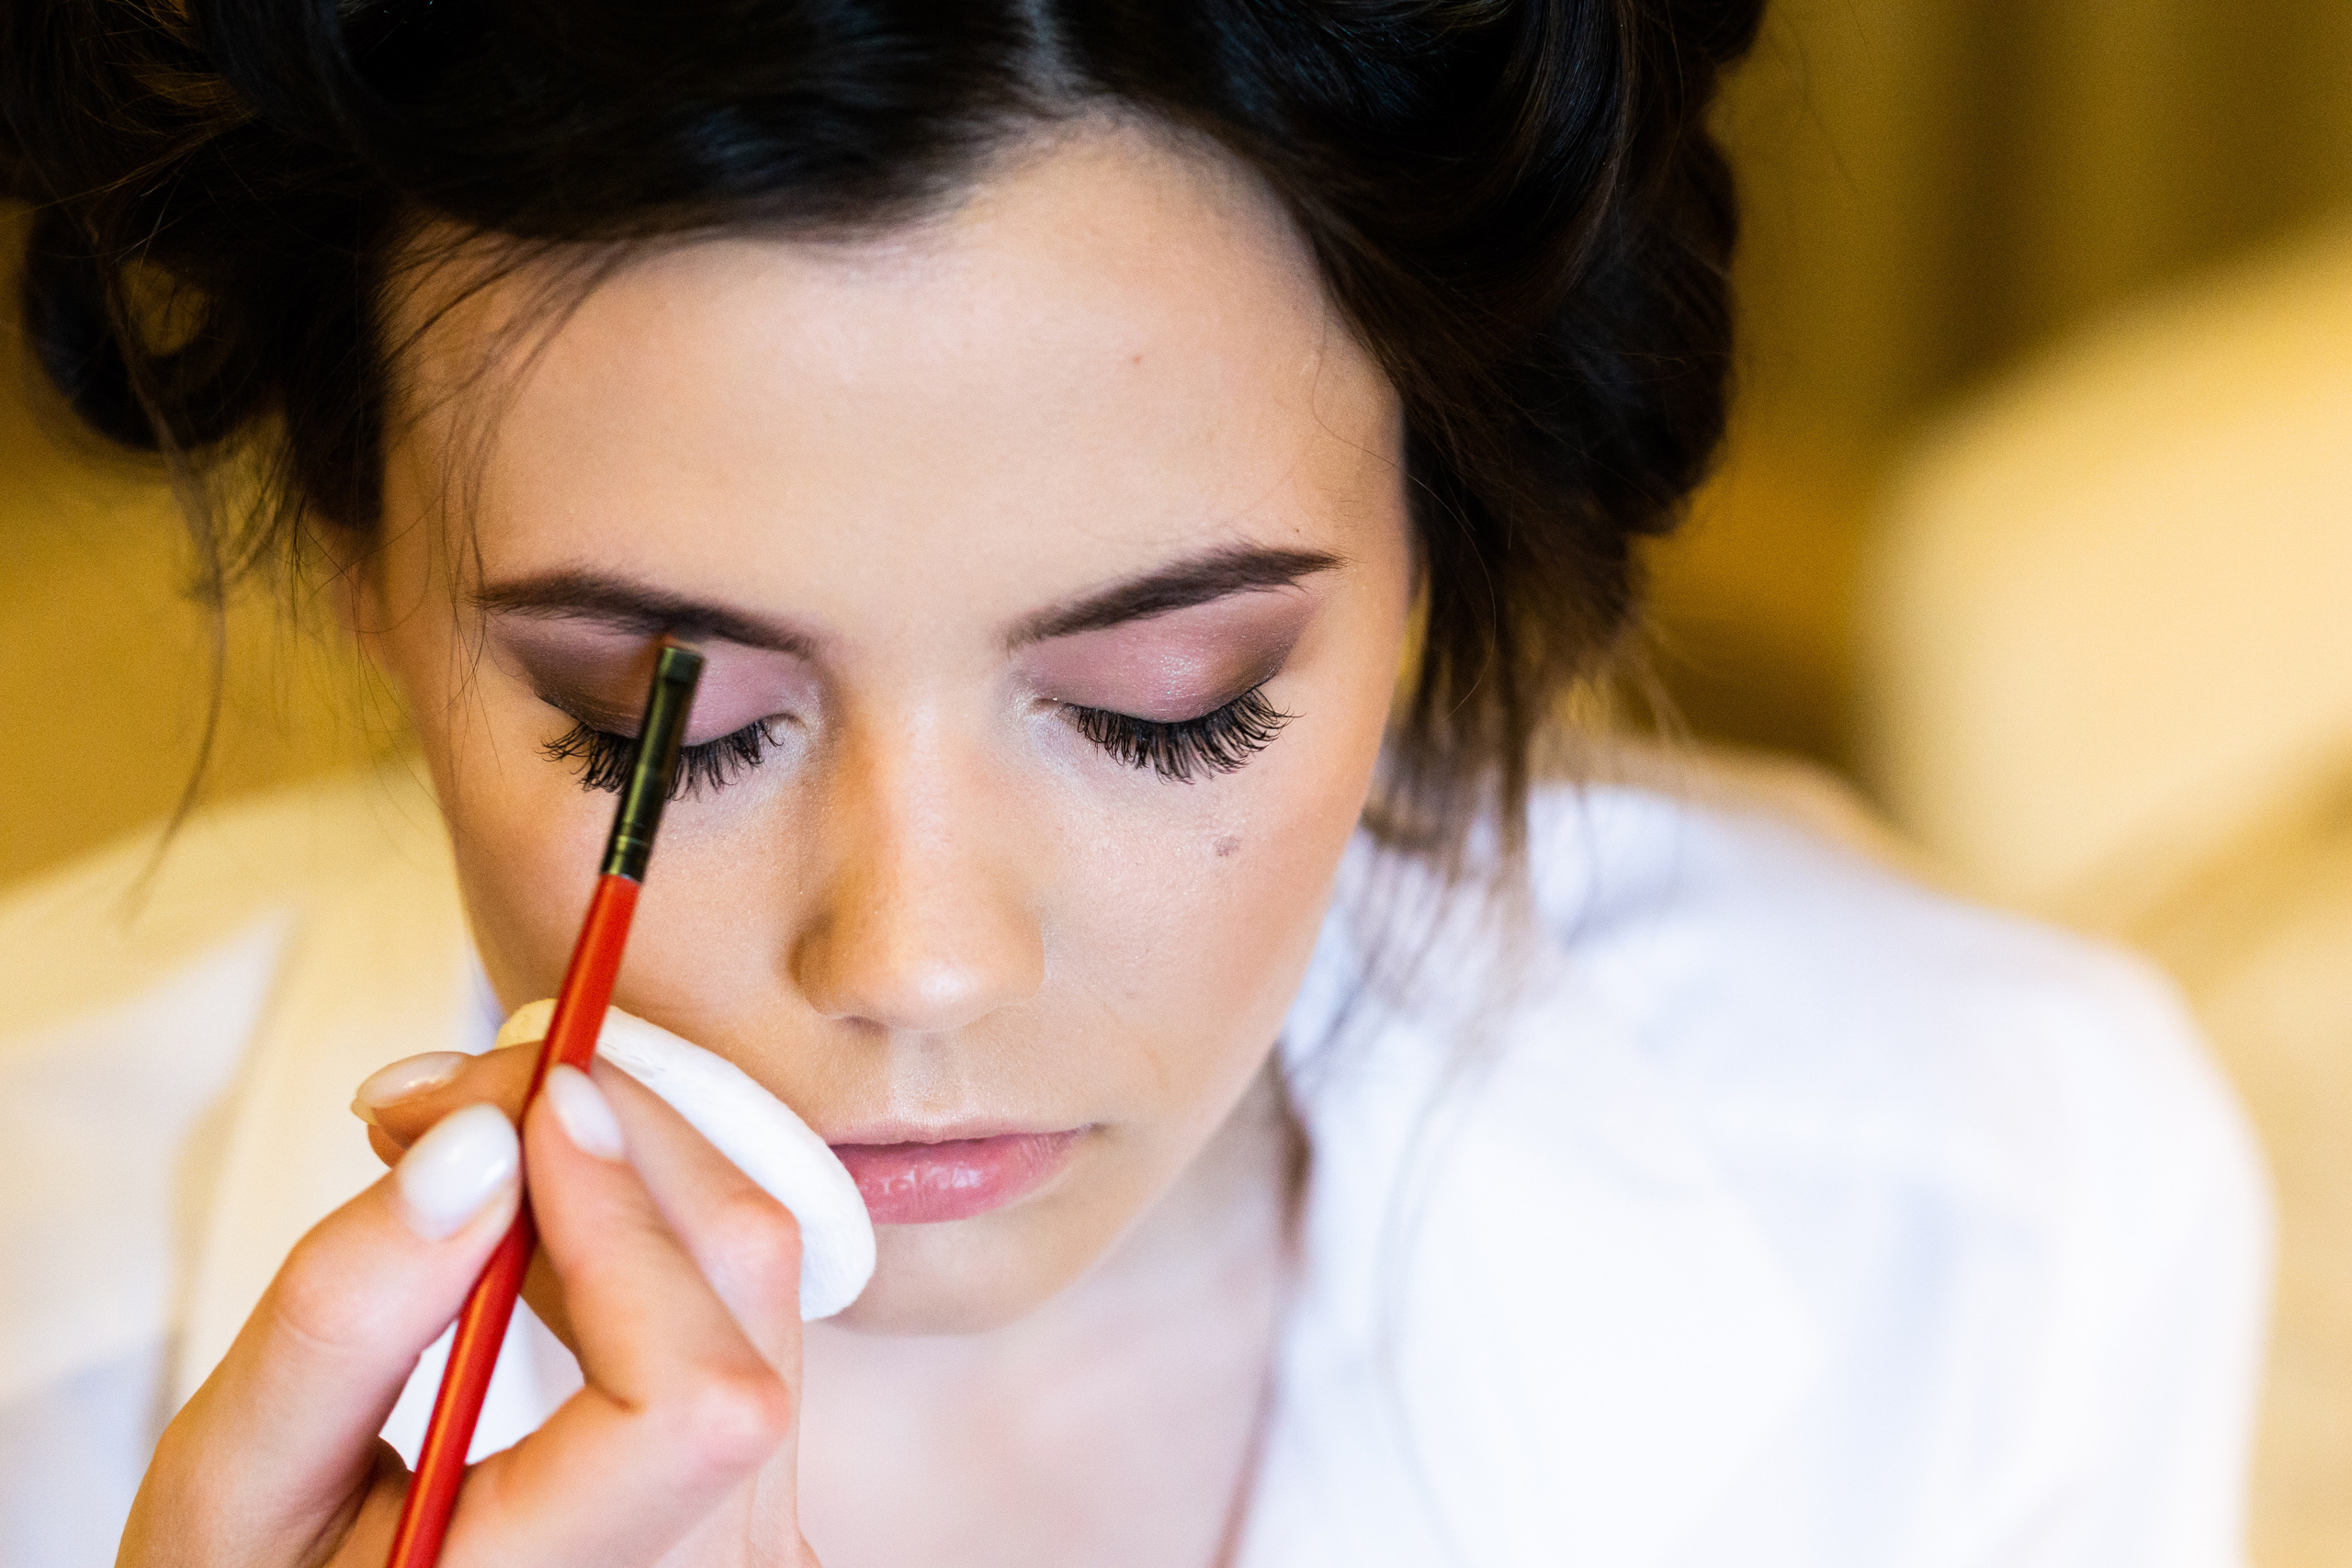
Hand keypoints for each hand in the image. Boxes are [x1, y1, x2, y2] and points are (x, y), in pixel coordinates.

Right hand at [120, 1049, 815, 1566]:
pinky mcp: (758, 1491)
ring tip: (465, 1134)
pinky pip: (741, 1311)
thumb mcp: (236, 1488)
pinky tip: (536, 1207)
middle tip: (449, 1092)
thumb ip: (343, 1320)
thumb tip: (477, 1144)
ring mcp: (756, 1537)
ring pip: (755, 1279)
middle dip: (615, 1136)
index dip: (627, 1217)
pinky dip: (645, 1226)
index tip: (529, 1104)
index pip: (694, 1396)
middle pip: (743, 1290)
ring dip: (626, 1163)